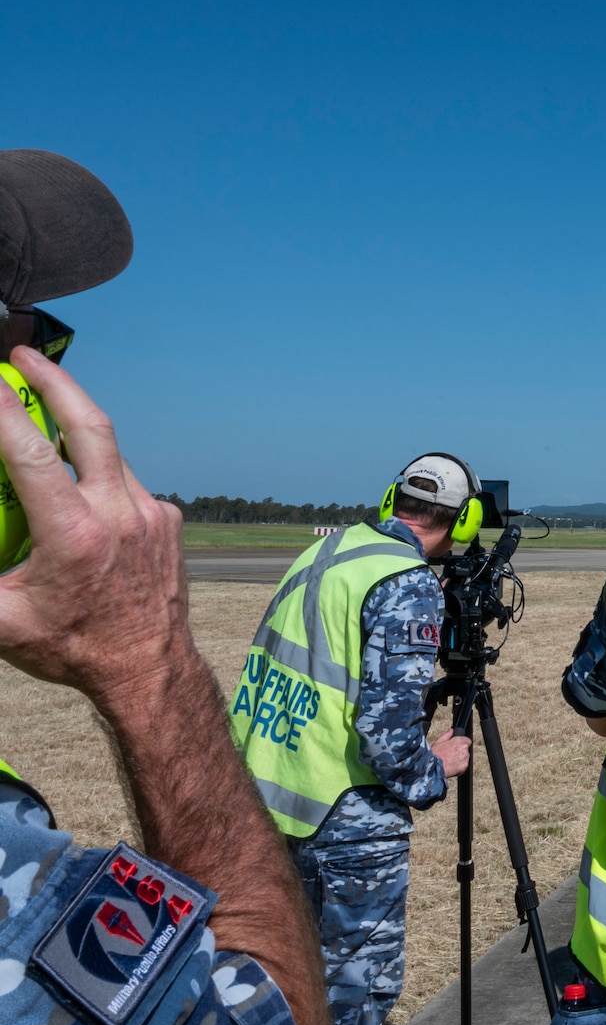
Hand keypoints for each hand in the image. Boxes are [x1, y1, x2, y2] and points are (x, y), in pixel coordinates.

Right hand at [0, 348, 192, 704]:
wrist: (149, 669)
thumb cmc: (73, 649)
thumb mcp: (2, 622)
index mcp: (75, 534)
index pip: (31, 454)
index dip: (4, 411)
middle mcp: (119, 513)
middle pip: (91, 424)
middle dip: (55, 381)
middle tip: (23, 354)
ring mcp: (151, 512)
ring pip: (110, 453)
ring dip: (76, 429)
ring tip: (40, 417)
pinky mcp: (169, 519)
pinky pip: (127, 482)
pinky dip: (99, 474)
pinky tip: (79, 491)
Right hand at [432, 733, 472, 777]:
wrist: (433, 767)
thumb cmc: (435, 755)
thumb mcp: (438, 742)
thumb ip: (447, 735)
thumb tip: (451, 731)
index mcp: (458, 740)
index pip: (467, 740)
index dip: (462, 743)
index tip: (458, 746)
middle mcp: (464, 748)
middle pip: (466, 749)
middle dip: (460, 752)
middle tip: (451, 755)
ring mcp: (465, 757)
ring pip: (465, 757)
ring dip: (460, 759)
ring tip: (450, 761)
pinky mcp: (464, 765)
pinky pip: (464, 766)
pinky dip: (459, 767)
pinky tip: (452, 766)